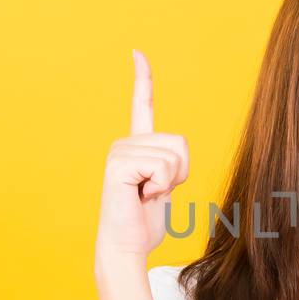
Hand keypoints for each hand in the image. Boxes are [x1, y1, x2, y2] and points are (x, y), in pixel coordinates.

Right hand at [95, 49, 189, 266]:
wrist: (127, 247)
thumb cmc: (145, 221)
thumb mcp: (165, 186)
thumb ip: (170, 166)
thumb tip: (175, 161)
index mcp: (137, 145)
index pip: (142, 105)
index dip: (142, 79)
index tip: (137, 52)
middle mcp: (125, 143)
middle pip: (180, 143)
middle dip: (180, 173)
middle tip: (154, 193)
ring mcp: (119, 151)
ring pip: (174, 156)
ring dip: (169, 183)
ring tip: (146, 196)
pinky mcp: (118, 164)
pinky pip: (162, 167)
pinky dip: (160, 187)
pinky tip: (140, 196)